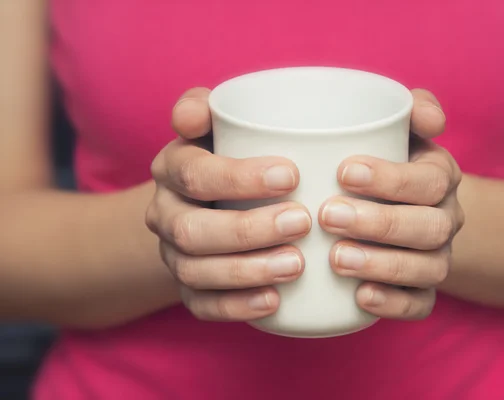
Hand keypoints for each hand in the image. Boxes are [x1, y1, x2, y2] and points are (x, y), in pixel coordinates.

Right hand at [146, 88, 310, 321]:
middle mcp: (165, 213)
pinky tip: (274, 300)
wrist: (207, 202)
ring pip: (196, 271)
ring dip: (247, 270)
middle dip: (248, 229)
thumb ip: (209, 108)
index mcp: (172, 168)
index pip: (195, 173)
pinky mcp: (188, 288)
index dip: (238, 177)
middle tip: (302, 221)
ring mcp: (174, 255)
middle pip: (193, 229)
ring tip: (297, 264)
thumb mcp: (219, 126)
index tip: (292, 175)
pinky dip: (237, 306)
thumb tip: (193, 113)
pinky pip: (202, 305)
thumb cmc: (229, 156)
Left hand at [319, 89, 463, 319]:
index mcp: (439, 177)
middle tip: (328, 216)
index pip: (429, 180)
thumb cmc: (386, 162)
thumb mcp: (398, 130)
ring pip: (426, 268)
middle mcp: (445, 219)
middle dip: (379, 223)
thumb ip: (411, 110)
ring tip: (337, 259)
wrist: (402, 207)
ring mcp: (436, 257)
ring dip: (382, 265)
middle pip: (429, 227)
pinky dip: (394, 304)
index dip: (390, 179)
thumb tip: (431, 115)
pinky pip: (420, 305)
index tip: (343, 172)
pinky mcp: (423, 290)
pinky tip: (360, 297)